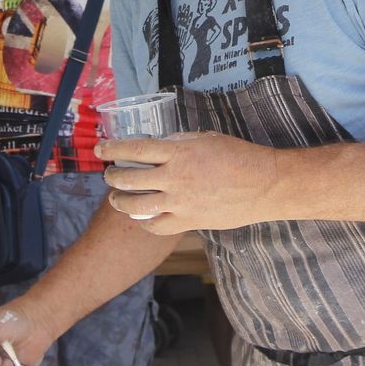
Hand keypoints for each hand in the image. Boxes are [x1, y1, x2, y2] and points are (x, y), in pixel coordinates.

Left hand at [98, 132, 277, 234]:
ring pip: (137, 206)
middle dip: (113, 177)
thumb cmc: (238, 156)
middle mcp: (174, 178)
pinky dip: (145, 222)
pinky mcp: (189, 222)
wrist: (264, 185)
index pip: (134, 150)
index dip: (113, 149)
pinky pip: (157, 227)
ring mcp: (180, 203)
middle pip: (129, 179)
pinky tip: (142, 217)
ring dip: (121, 202)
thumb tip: (158, 145)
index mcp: (178, 152)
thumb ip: (178, 142)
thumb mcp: (205, 138)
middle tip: (109, 175)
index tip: (100, 148)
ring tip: (116, 199)